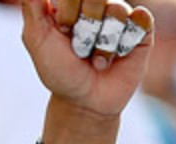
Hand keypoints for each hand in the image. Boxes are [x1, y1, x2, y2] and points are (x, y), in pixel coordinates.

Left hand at [22, 0, 153, 117]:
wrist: (84, 102)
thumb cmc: (60, 71)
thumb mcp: (37, 41)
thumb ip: (33, 9)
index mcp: (72, 3)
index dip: (68, 15)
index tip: (63, 33)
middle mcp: (98, 4)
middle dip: (85, 30)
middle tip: (79, 49)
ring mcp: (121, 14)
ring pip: (117, 11)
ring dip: (102, 44)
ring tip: (96, 59)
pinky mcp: (142, 28)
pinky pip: (140, 20)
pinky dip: (124, 43)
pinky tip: (116, 57)